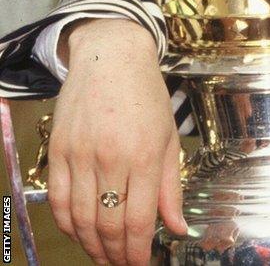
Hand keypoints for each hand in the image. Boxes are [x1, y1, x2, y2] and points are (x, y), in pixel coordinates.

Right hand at [47, 19, 185, 264]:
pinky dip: (68, 224)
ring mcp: (80, 155)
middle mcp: (110, 159)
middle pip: (107, 225)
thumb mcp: (170, 139)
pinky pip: (59, 200)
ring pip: (81, 218)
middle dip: (116, 254)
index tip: (142, 264)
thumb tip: (177, 228)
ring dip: (92, 245)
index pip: (138, 220)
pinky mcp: (58, 151)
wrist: (111, 58)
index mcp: (145, 156)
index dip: (138, 251)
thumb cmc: (147, 97)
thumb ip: (171, 188)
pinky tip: (80, 234)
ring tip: (104, 257)